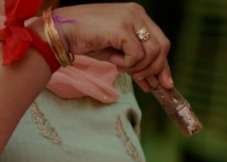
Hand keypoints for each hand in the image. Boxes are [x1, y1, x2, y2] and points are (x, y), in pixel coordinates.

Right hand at [36, 4, 173, 91]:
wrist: (62, 33)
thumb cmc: (88, 41)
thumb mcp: (119, 53)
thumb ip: (139, 62)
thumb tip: (157, 82)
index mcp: (138, 15)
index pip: (161, 42)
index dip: (163, 65)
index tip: (165, 83)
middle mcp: (137, 13)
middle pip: (162, 48)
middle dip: (155, 69)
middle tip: (146, 83)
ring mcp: (130, 18)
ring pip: (151, 53)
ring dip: (138, 68)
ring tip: (120, 66)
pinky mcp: (122, 28)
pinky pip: (137, 55)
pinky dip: (127, 64)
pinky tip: (113, 60)